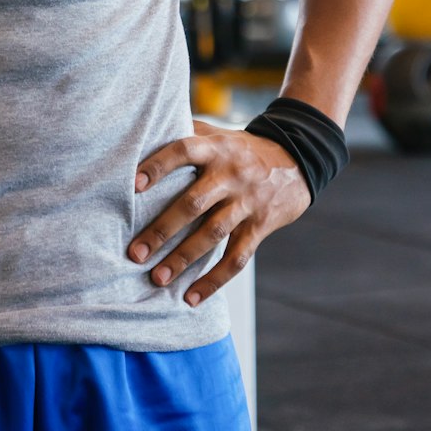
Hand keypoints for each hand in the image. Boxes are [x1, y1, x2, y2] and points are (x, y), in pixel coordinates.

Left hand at [128, 120, 310, 307]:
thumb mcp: (217, 134)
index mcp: (215, 149)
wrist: (298, 160)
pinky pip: (237, 258)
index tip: (133, 185)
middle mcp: (231, 175)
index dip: (159, 166)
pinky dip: (214, 280)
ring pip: (213, 234)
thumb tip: (141, 133)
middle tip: (135, 253)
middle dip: (162, 230)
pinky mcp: (261, 226)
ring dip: (183, 259)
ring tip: (157, 278)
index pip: (184, 151)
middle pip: (193, 203)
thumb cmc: (241, 149)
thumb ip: (185, 133)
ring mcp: (247, 202)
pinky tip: (191, 298)